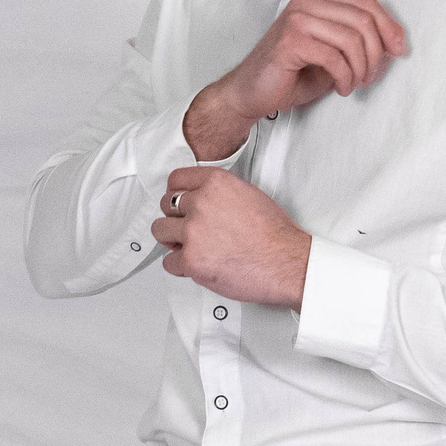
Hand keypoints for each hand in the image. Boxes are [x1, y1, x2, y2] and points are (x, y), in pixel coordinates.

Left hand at [151, 169, 310, 306]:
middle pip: (166, 204)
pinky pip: (169, 262)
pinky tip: (196, 264)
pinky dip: (180, 266)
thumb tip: (205, 196)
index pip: (176, 179)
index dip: (176, 193)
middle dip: (175, 217)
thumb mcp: (249, 194)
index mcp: (215, 183)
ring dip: (172, 240)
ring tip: (189, 246)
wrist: (285, 263)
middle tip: (188, 228)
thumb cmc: (275, 234)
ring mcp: (194, 232)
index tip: (178, 202)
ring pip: (160, 231)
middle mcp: (201, 204)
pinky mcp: (191, 260)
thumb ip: (221, 192)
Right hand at [183, 0, 406, 159]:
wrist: (251, 93)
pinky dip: (345, 77)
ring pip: (352, 38)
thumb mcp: (332, 55)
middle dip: (377, 53)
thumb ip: (357, 43)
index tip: (399, 50)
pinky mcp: (290, 41)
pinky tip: (341, 88)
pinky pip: (334, 57)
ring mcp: (297, 19)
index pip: (366, 3)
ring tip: (354, 84)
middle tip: (372, 77)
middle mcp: (307, 4)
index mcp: (318, 0)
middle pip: (363, 20)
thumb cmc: (290, 75)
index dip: (389, 26)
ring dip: (361, 68)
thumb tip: (394, 45)